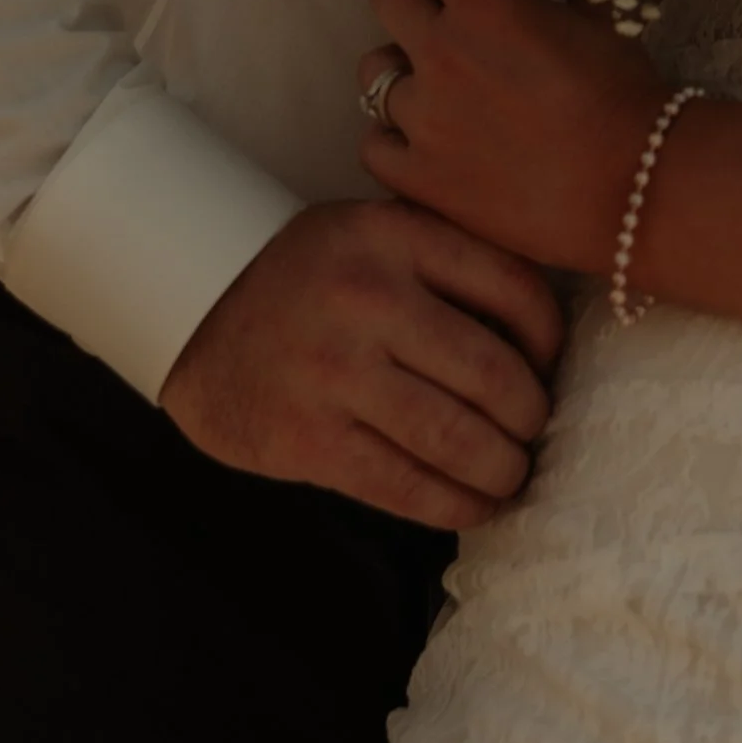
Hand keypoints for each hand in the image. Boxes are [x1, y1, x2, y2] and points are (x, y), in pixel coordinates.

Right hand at [158, 196, 564, 529]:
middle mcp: (368, 299)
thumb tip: (539, 339)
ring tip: (512, 474)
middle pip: (493, 374)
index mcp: (394, 236)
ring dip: (502, 470)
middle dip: (531, 416)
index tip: (550, 364)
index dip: (549, 338)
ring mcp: (337, 373)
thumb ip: (444, 265)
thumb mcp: (372, 236)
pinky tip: (474, 506)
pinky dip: (455, 506)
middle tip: (535, 431)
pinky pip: (406, 486)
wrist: (191, 314)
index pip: (511, 288)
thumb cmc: (305, 278)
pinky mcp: (310, 439)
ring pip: (457, 439)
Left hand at [359, 0, 667, 276]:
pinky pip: (374, 145)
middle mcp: (441, 50)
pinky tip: (424, 144)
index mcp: (484, 0)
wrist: (636, 189)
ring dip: (400, 69)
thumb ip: (551, 4)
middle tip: (435, 13)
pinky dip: (394, 139)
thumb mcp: (594, 24)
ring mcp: (424, 118)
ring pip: (373, 71)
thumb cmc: (627, 97)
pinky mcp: (419, 179)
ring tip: (431, 88)